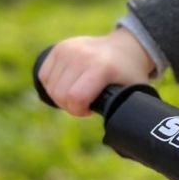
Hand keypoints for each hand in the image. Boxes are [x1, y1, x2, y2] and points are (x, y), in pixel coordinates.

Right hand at [38, 28, 157, 116]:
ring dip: (61, 97)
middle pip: (60, 94)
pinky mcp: (59, 47)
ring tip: (78, 93)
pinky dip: (52, 85)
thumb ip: (127, 113)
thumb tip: (121, 132)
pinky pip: (44, 75)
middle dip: (70, 106)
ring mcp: (69, 49)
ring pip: (50, 86)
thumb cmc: (129, 75)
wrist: (125, 47)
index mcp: (102, 67)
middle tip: (84, 104)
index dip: (79, 111)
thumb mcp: (134, 93)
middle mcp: (83, 55)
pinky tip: (68, 84)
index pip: (76, 97)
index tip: (90, 110)